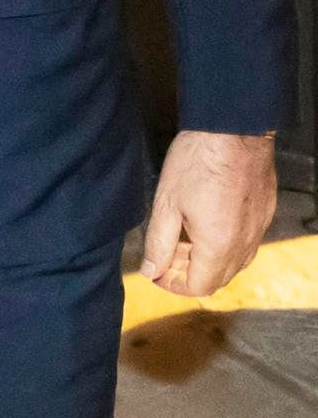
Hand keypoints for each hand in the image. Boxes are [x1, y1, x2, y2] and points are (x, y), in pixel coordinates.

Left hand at [142, 130, 277, 295]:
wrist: (233, 131)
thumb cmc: (197, 162)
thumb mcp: (166, 204)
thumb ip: (158, 243)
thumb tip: (151, 271)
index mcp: (219, 245)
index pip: (199, 286)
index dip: (173, 284)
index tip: (156, 272)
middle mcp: (245, 243)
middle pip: (219, 278)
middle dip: (189, 273)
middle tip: (165, 254)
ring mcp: (258, 228)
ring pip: (235, 262)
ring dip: (207, 260)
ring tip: (182, 237)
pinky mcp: (264, 213)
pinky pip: (246, 243)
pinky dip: (225, 244)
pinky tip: (205, 224)